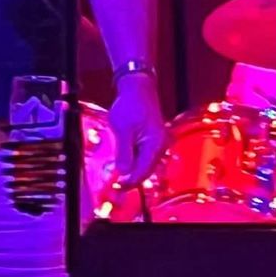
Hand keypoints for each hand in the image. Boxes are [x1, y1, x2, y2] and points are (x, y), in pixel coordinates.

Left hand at [108, 73, 165, 188]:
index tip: (116, 189)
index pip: (143, 171)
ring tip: (117, 178)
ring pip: (144, 164)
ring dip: (132, 171)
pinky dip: (133, 162)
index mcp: (155, 144)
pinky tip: (123, 164)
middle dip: (131, 179)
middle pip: (146, 170)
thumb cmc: (131, 105)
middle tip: (115, 187)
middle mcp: (160, 146)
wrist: (138, 87)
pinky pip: (143, 156)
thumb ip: (123, 152)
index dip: (130, 182)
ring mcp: (157, 143)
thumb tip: (123, 172)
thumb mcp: (122, 130)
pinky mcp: (151, 140)